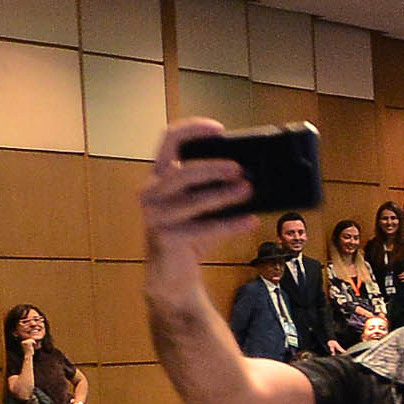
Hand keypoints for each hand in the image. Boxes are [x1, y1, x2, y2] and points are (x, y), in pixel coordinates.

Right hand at [145, 118, 256, 263]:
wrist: (172, 273)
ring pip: (194, 201)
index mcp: (160, 176)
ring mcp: (155, 216)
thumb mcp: (202, 206)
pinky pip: (204, 228)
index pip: (169, 141)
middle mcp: (151, 192)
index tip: (219, 130)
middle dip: (213, 168)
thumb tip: (252, 176)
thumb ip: (216, 187)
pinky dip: (230, 224)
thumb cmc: (190, 234)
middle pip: (182, 172)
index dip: (193, 130)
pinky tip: (250, 221)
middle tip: (240, 169)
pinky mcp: (166, 238)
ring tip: (248, 191)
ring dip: (224, 195)